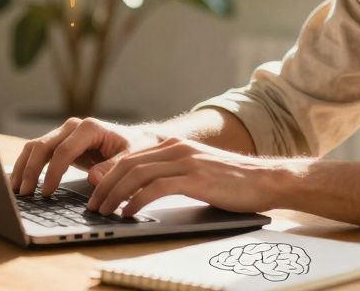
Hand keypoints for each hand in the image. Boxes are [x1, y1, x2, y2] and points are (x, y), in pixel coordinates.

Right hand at [9, 117, 160, 196]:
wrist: (137, 140)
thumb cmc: (136, 149)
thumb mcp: (131, 159)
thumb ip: (113, 167)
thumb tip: (94, 178)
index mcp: (90, 128)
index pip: (63, 150)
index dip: (52, 172)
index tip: (46, 192)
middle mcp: (73, 126)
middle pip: (43, 146)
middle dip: (30, 170)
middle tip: (24, 193)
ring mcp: (64, 133)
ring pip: (35, 146)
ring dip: (23, 167)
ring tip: (16, 189)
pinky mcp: (60, 143)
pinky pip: (38, 152)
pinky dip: (26, 165)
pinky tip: (19, 181)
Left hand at [85, 136, 288, 216]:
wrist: (266, 180)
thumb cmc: (234, 182)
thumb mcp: (198, 172)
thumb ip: (173, 175)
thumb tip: (145, 191)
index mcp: (175, 145)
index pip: (131, 157)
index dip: (109, 175)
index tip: (96, 193)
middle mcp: (177, 148)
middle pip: (127, 163)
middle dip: (105, 185)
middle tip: (93, 205)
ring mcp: (186, 161)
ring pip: (136, 174)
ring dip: (115, 194)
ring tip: (105, 211)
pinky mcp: (195, 178)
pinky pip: (156, 188)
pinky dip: (137, 201)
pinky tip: (129, 213)